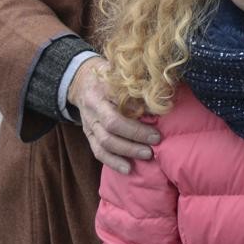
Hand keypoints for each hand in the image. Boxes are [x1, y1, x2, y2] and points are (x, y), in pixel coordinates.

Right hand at [70, 57, 160, 174]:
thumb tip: (161, 101)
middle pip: (111, 128)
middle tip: (155, 142)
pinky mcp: (88, 136)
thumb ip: (137, 86)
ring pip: (104, 143)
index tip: (158, 125)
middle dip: (135, 137)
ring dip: (126, 151)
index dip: (137, 121)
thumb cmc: (108, 76)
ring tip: (147, 155)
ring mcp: (88, 124)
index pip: (117, 110)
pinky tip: (127, 169)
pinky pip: (98, 152)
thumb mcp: (120, 74)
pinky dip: (112, 162)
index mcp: (100, 91)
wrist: (82, 81)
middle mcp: (92, 110)